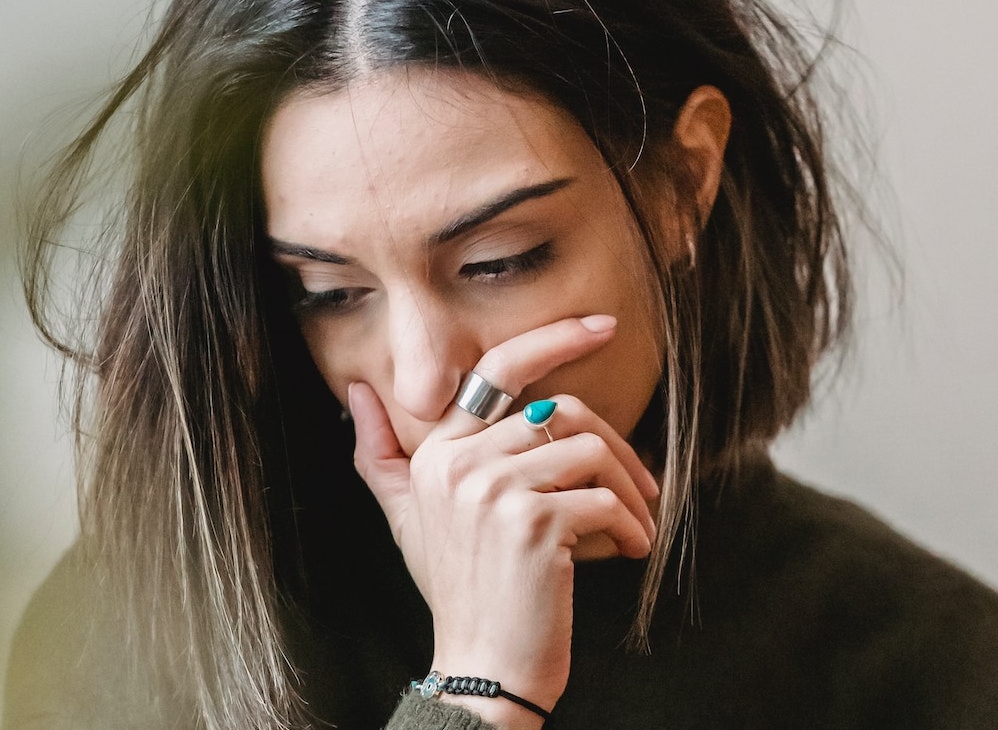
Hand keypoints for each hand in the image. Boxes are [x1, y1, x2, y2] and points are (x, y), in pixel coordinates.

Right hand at [345, 314, 658, 717]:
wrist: (482, 670)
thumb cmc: (461, 590)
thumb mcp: (409, 518)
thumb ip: (381, 454)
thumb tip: (355, 390)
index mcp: (435, 452)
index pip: (498, 368)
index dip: (554, 338)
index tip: (601, 327)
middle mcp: (457, 463)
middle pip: (561, 409)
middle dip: (615, 446)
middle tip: (642, 484)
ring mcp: (493, 492)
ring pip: (589, 449)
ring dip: (629, 490)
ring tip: (636, 523)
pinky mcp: (533, 526)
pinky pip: (604, 499)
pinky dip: (632, 525)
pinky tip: (633, 551)